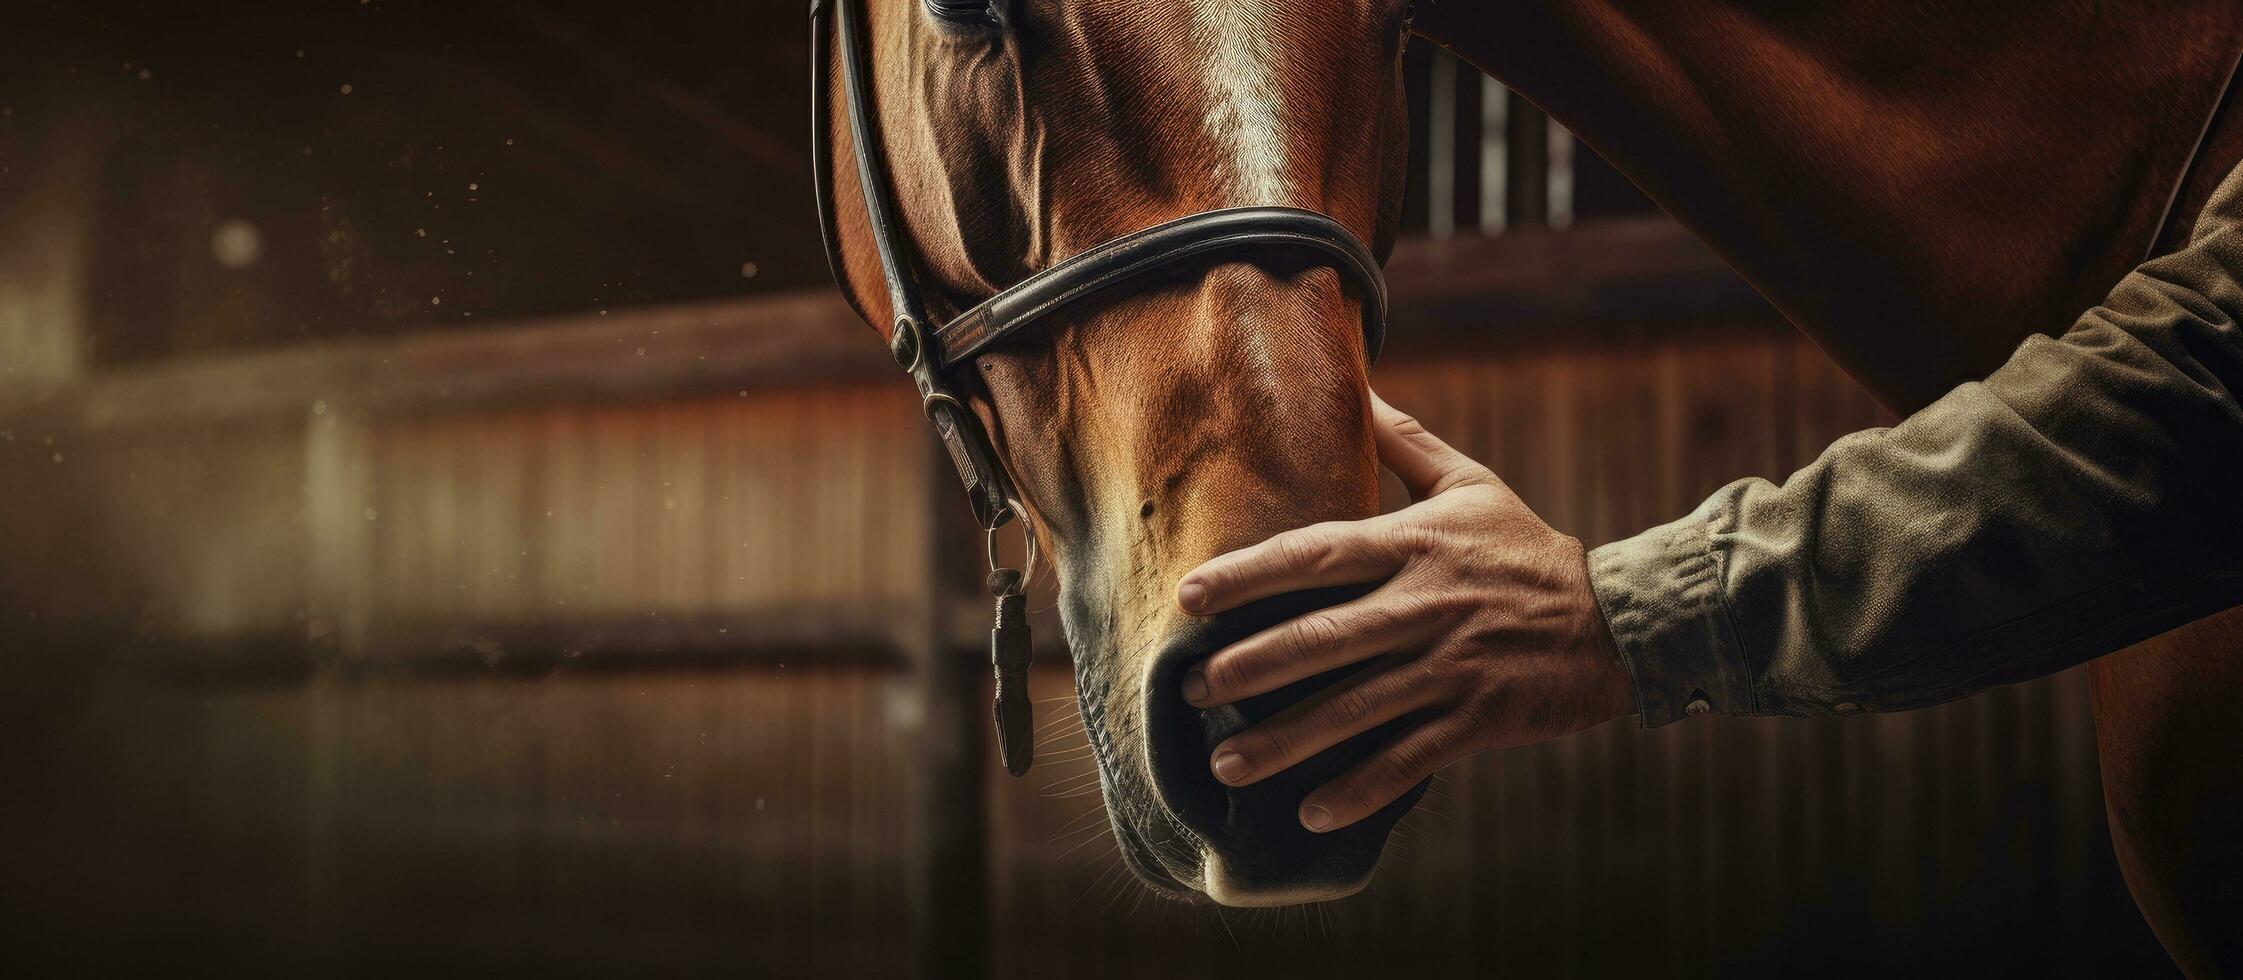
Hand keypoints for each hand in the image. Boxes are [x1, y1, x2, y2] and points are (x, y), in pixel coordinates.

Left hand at [1176, 392, 1636, 832]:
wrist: (1620, 621)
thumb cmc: (1528, 549)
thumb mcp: (1472, 484)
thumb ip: (1406, 441)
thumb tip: (1358, 383)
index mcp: (1415, 544)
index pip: (1317, 553)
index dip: (1249, 573)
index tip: (1189, 595)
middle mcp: (1427, 604)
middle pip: (1325, 636)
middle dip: (1252, 665)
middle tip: (1191, 688)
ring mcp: (1453, 665)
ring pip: (1357, 708)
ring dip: (1287, 739)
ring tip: (1226, 763)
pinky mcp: (1479, 718)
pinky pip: (1409, 759)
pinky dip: (1360, 788)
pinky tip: (1310, 812)